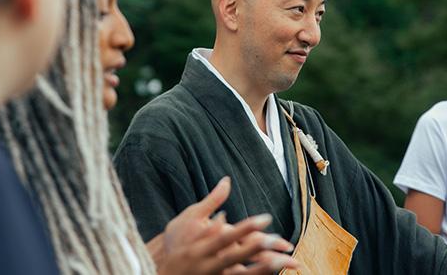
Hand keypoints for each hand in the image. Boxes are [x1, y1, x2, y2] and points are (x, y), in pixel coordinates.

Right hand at [153, 176, 301, 274]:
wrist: (160, 270)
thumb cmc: (177, 241)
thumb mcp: (190, 217)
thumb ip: (211, 201)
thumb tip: (226, 180)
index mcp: (205, 243)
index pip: (230, 233)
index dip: (248, 226)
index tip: (266, 218)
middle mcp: (212, 261)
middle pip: (240, 256)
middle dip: (263, 250)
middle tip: (286, 244)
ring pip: (244, 274)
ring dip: (265, 268)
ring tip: (286, 262)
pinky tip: (273, 272)